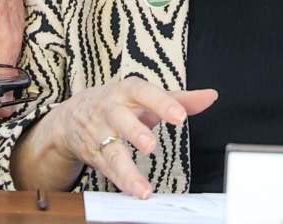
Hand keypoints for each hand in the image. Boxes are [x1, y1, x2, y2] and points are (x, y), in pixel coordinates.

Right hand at [16, 78, 217, 197]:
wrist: (71, 117)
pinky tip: (135, 191)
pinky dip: (121, 181)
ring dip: (126, 171)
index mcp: (127, 91)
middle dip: (135, 133)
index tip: (180, 117)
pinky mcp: (95, 155)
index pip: (144, 92)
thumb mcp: (145, 96)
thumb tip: (211, 96)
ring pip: (112, 152)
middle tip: (150, 147)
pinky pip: (107, 169)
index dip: (162, 103)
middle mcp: (111, 111)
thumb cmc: (118, 103)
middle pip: (121, 120)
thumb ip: (179, 98)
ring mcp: (100, 134)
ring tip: (143, 189)